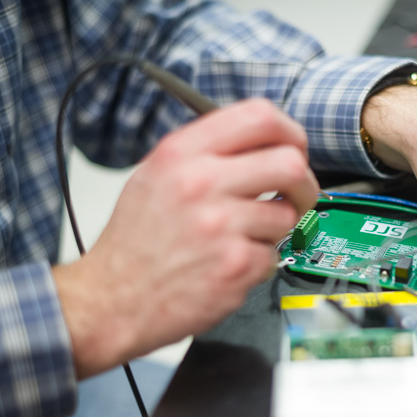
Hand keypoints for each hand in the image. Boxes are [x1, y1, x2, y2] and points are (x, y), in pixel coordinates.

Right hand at [54, 99, 318, 378]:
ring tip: (240, 238)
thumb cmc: (136, 241)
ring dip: (273, 230)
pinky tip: (228, 264)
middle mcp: (201, 183)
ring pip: (287, 215)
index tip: (295, 149)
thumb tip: (264, 144)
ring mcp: (220, 226)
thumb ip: (208, 152)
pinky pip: (273, 255)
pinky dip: (258, 263)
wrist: (113, 299)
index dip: (291, 133)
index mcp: (182, 153)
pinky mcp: (235, 266)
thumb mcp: (157, 174)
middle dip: (304, 183)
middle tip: (295, 196)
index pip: (261, 117)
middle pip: (290, 164)